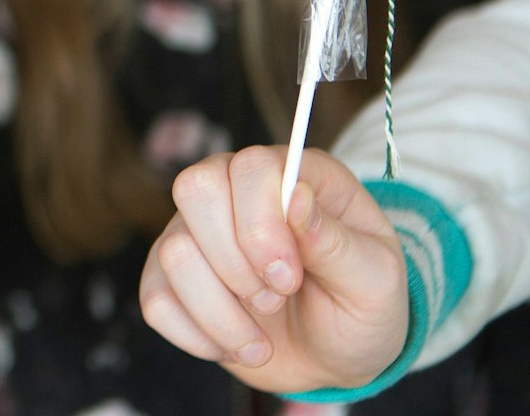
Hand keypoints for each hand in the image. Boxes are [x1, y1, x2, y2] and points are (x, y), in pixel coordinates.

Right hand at [140, 147, 407, 393]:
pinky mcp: (170, 279)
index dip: (259, 224)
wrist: (334, 362)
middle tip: (274, 299)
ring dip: (221, 314)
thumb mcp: (374, 282)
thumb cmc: (361, 310)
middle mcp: (235, 193)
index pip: (249, 168)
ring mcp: (195, 234)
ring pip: (173, 253)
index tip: (288, 279)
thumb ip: (335, 241)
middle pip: (194, 190)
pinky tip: (233, 343)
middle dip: (233, 264)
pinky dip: (198, 336)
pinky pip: (155, 300)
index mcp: (294, 176)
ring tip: (261, 341)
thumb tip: (296, 196)